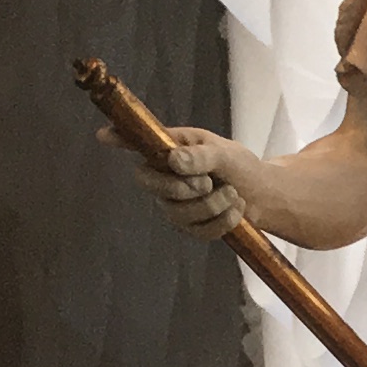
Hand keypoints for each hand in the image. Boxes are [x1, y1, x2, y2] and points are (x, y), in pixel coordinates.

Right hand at [104, 120, 255, 242]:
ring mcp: (173, 203)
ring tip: (232, 194)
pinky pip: (198, 231)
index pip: (137, 142)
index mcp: (169, 149)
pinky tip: (235, 210)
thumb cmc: (239, 166)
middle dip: (181, 186)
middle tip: (209, 182)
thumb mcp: (226, 154)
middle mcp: (163, 176)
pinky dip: (222, 221)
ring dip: (211, 205)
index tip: (104, 135)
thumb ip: (202, 156)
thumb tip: (174, 160)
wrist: (262, 195)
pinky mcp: (189, 227)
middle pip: (147, 182)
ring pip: (177, 212)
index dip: (120, 138)